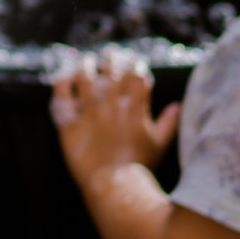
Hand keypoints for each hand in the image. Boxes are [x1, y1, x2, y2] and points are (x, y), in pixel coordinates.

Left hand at [51, 49, 179, 188]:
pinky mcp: (70, 123)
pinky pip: (62, 97)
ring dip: (86, 66)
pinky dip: (61, 84)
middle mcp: (111, 105)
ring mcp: (89, 112)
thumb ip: (168, 122)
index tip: (134, 63)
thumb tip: (177, 106)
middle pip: (110, 72)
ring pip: (85, 78)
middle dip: (112, 59)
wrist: (114, 185)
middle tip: (110, 53)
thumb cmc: (140, 166)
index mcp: (134, 107)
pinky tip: (63, 78)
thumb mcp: (159, 144)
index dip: (136, 66)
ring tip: (86, 60)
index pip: (136, 75)